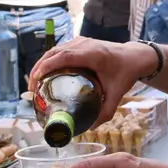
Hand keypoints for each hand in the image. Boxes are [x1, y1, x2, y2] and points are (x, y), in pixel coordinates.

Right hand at [29, 37, 153, 125]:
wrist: (135, 56)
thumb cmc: (126, 72)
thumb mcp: (117, 94)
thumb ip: (106, 112)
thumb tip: (91, 127)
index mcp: (93, 54)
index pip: (64, 57)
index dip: (47, 66)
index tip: (36, 80)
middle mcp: (85, 44)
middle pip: (55, 52)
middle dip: (39, 68)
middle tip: (32, 88)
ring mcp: (82, 41)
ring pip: (55, 50)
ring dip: (43, 64)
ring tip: (36, 83)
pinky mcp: (80, 42)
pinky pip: (61, 49)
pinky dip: (50, 60)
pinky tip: (47, 74)